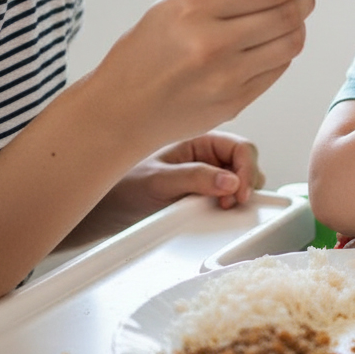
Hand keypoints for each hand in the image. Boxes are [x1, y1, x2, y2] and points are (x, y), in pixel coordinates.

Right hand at [88, 0, 315, 152]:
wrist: (122, 109)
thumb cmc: (147, 49)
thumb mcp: (177, 1)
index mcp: (195, 8)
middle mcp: (212, 43)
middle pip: (287, 14)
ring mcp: (227, 77)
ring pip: (290, 43)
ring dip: (298, 25)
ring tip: (288, 16)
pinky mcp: (236, 102)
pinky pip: (278, 69)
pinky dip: (283, 50)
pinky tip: (270, 42)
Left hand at [109, 132, 265, 221]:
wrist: (108, 207)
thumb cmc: (126, 184)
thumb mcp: (160, 180)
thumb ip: (195, 178)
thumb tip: (230, 182)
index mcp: (201, 140)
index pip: (241, 148)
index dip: (246, 170)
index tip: (240, 193)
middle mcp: (209, 155)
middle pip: (246, 163)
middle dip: (245, 183)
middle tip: (231, 203)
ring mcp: (209, 175)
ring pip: (241, 181)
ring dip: (239, 195)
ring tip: (222, 208)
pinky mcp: (206, 194)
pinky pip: (229, 197)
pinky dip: (231, 206)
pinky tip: (219, 213)